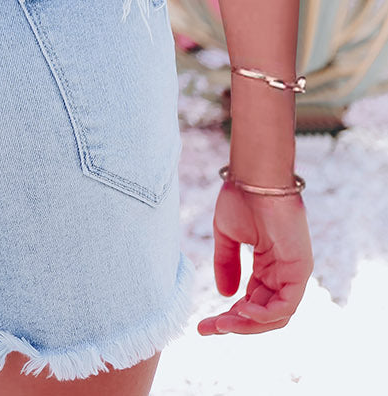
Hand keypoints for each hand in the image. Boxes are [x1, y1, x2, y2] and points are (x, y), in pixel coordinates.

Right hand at [197, 179, 312, 335]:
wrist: (254, 175)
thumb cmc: (241, 197)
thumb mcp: (227, 236)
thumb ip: (227, 264)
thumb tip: (225, 295)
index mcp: (268, 265)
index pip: (252, 301)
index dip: (230, 316)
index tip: (204, 325)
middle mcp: (282, 272)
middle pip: (262, 313)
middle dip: (235, 325)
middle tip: (208, 329)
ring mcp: (293, 272)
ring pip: (275, 316)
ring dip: (247, 324)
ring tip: (223, 322)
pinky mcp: (300, 269)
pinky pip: (285, 305)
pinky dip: (265, 314)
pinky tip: (242, 311)